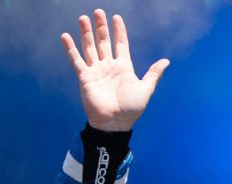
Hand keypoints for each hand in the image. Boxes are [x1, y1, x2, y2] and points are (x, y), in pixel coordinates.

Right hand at [60, 10, 168, 131]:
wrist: (115, 123)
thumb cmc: (131, 109)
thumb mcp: (146, 89)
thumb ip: (153, 74)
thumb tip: (166, 61)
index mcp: (123, 67)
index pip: (120, 44)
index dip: (119, 31)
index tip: (116, 17)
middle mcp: (108, 66)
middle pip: (103, 42)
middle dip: (101, 27)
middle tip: (98, 11)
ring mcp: (96, 71)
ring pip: (89, 47)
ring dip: (86, 33)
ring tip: (83, 18)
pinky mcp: (85, 77)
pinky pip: (76, 60)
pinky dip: (70, 48)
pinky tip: (65, 36)